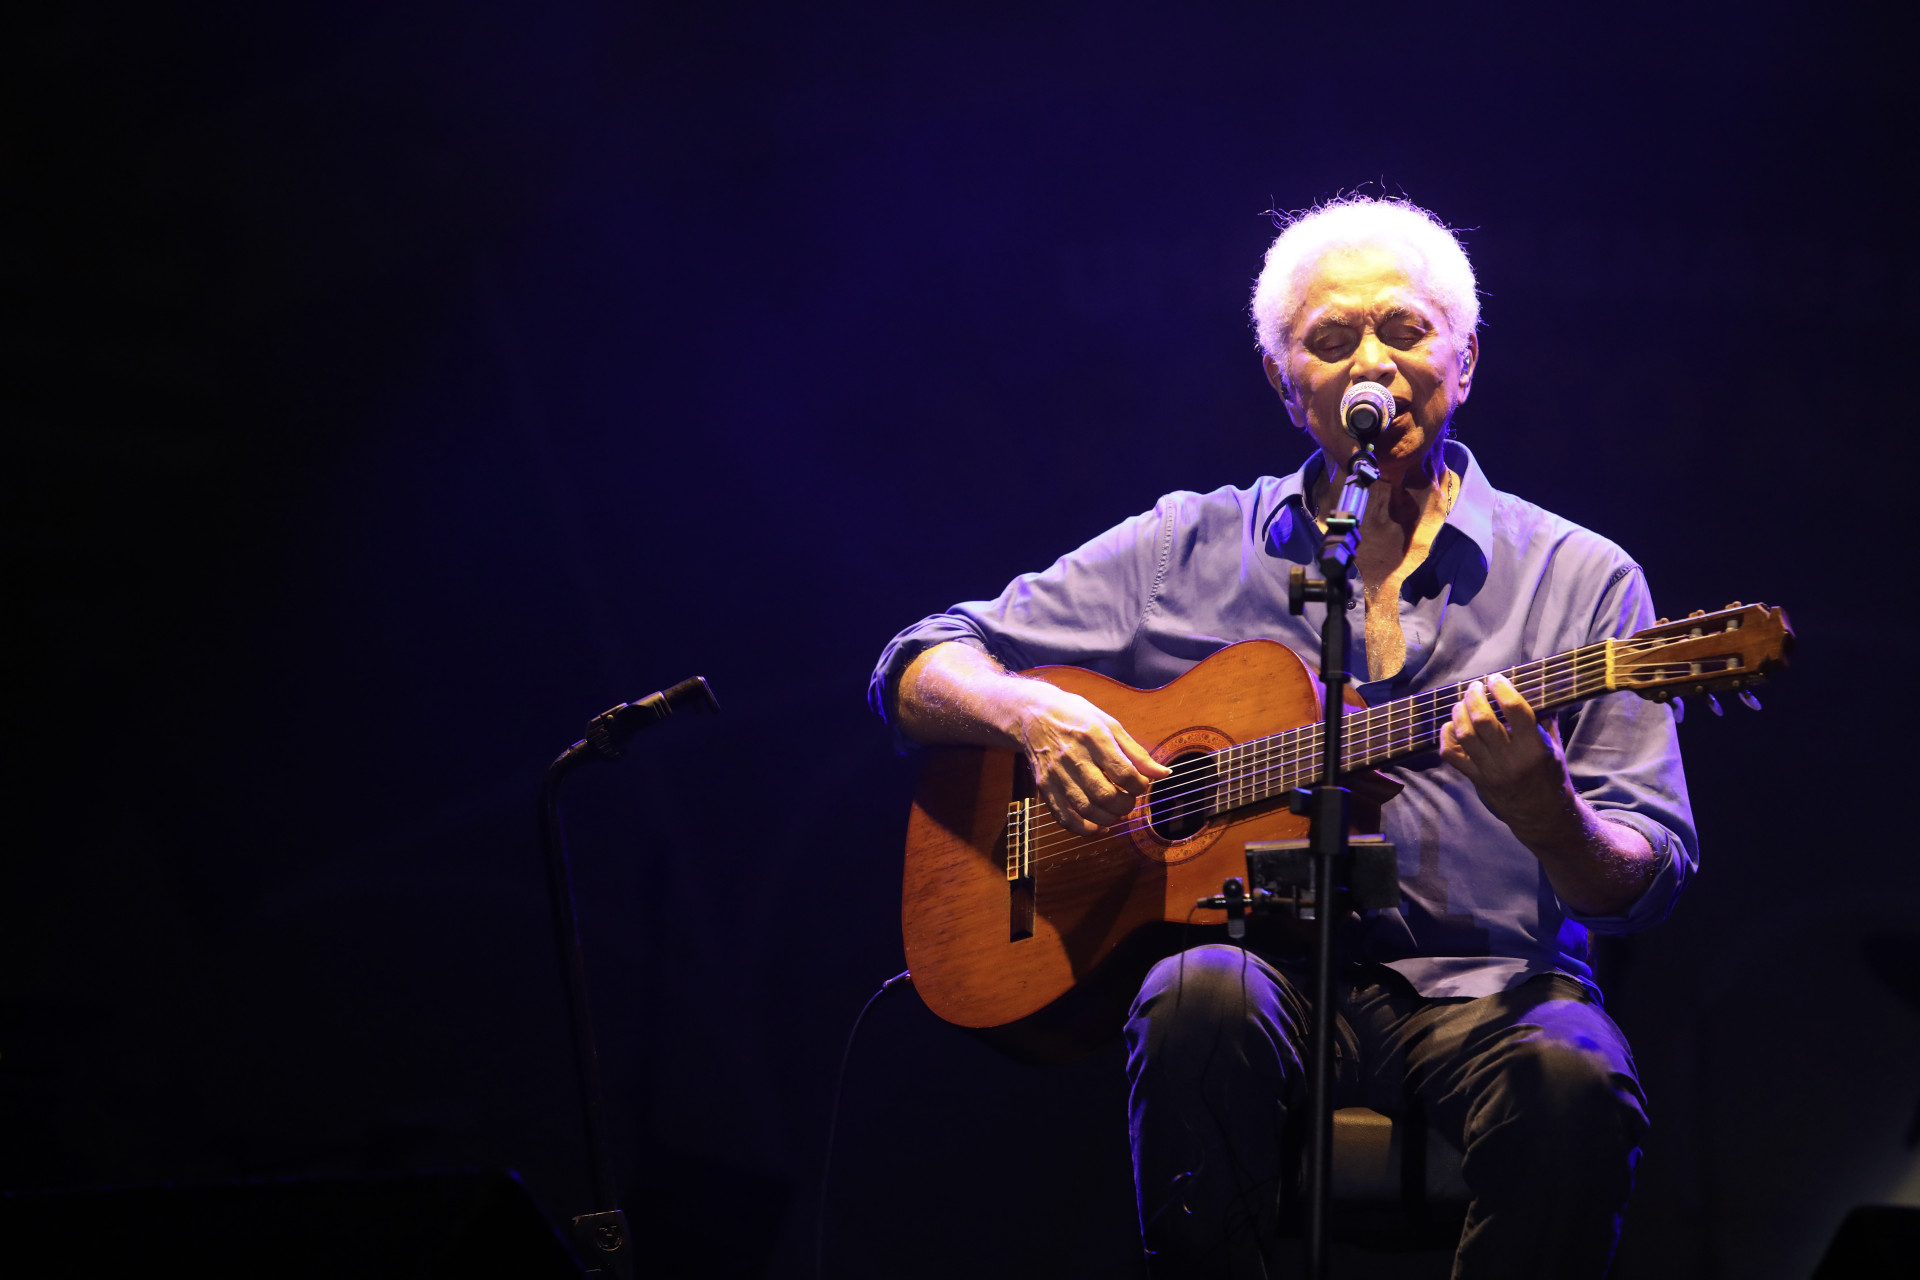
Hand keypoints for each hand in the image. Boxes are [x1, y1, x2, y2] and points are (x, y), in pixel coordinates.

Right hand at [1017, 686, 1171, 835]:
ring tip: (1116, 812)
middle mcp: (1074, 757)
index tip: (1141, 785)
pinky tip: (1098, 826)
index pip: (1125, 773)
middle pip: (1106, 795)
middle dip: (1126, 805)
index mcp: (1095, 738)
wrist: (1032, 714)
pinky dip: (1085, 829)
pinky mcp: (1044, 786)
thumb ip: (1136, 752)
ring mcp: (1056, 774)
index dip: (1140, 786)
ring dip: (1109, 819)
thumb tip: (1163, 774)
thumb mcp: (1109, 725)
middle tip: (1129, 800)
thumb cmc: (1076, 717)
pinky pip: (1065, 817)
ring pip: (1087, 810)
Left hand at [1438, 674, 1571, 829]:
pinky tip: (1453, 725)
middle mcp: (1510, 759)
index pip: (1515, 709)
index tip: (1496, 678)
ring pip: (1464, 734)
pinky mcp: (1475, 778)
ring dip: (1459, 712)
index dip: (1502, 688)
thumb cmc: (1550, 774)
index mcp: (1534, 747)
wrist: (1542, 815)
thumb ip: (1544, 717)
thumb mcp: (1554, 745)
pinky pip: (1451, 754)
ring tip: (1463, 702)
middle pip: (1482, 719)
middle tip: (1476, 687)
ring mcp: (1489, 770)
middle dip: (1475, 696)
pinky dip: (1447, 735)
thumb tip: (1537, 685)